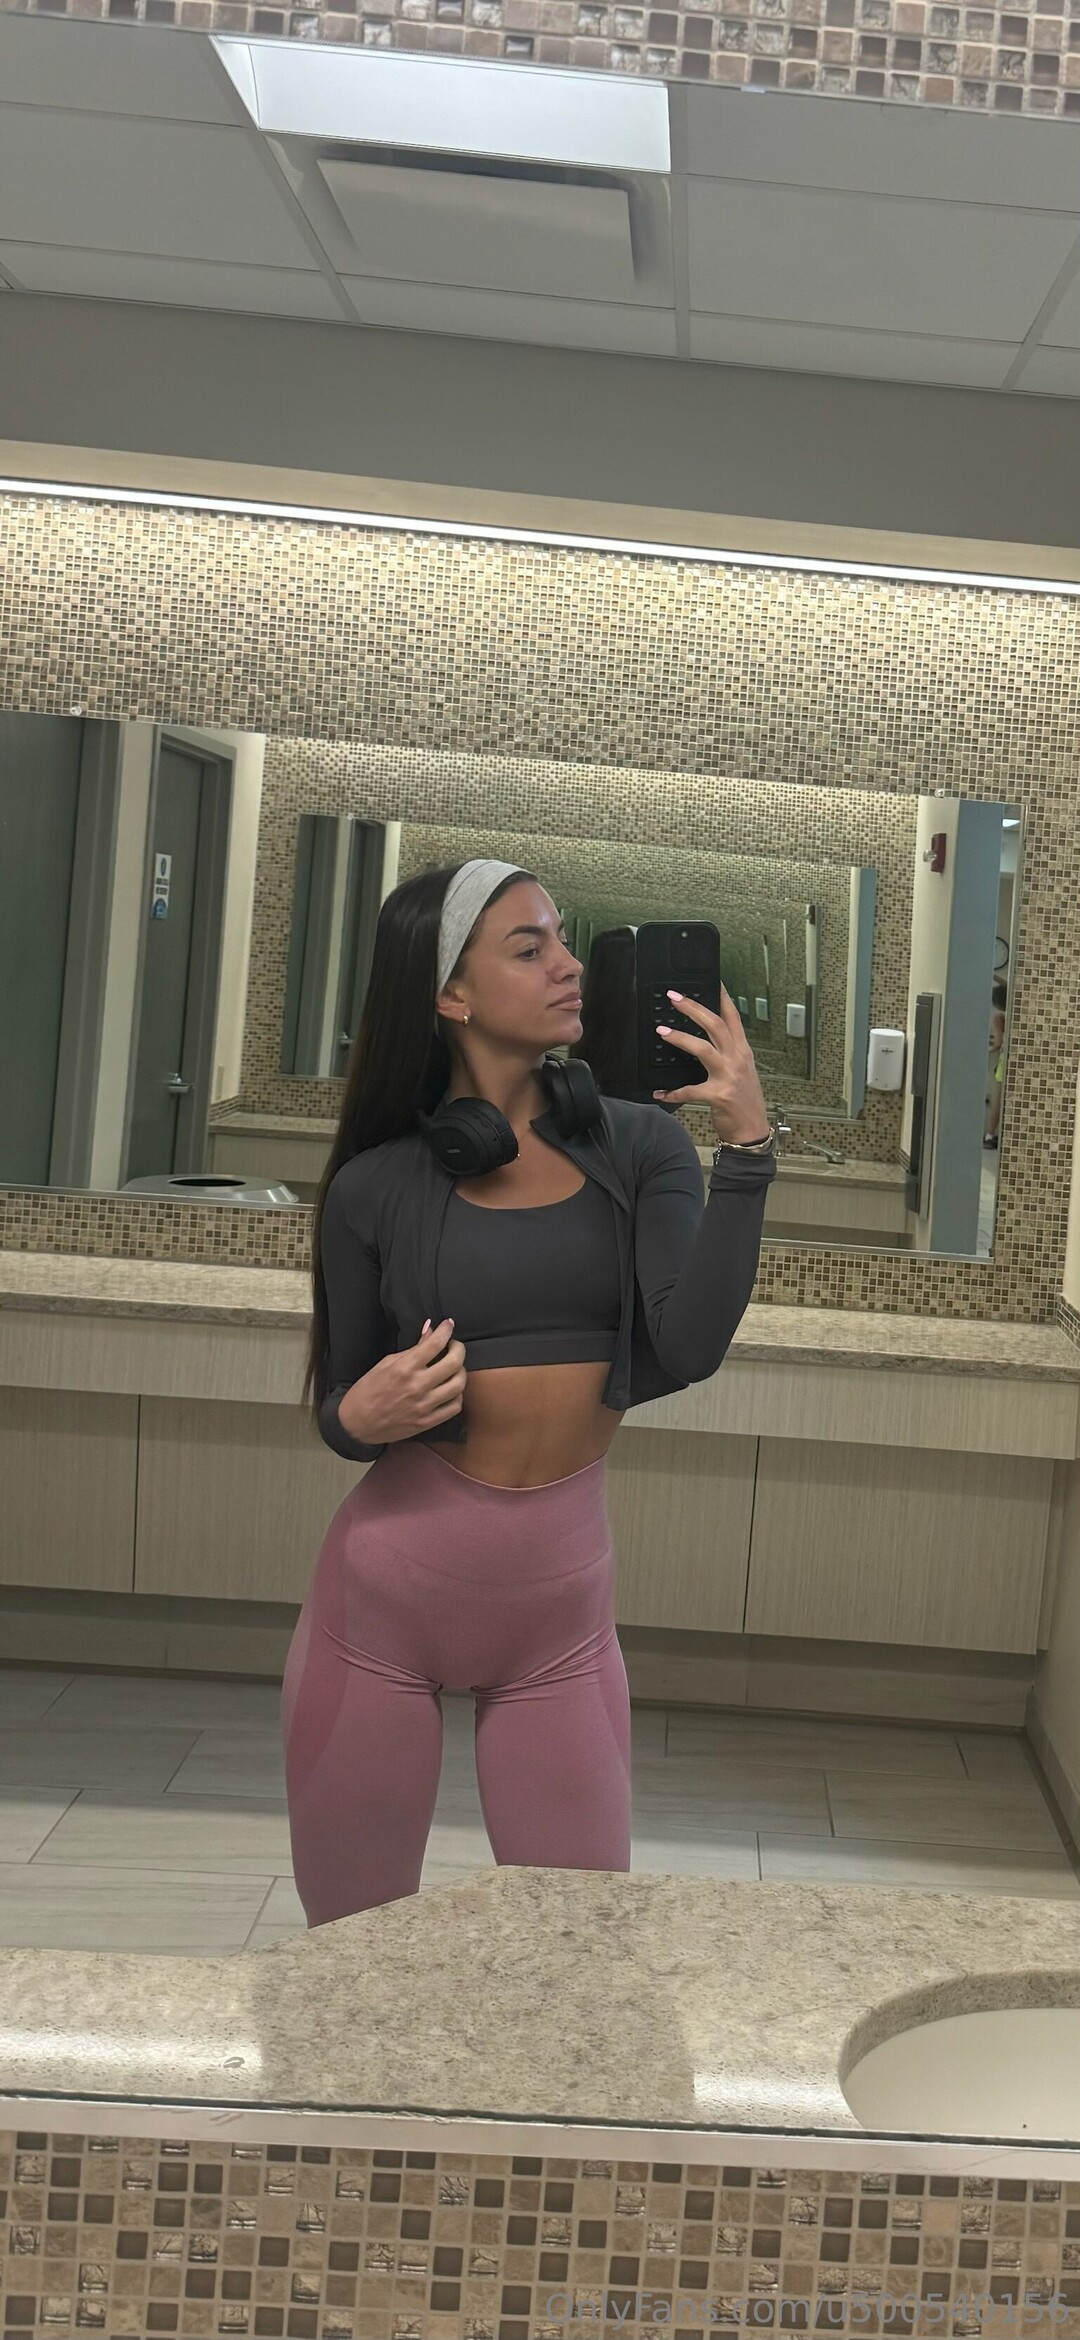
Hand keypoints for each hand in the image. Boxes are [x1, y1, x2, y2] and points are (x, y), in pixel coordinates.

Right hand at [337, 1317, 466, 1444]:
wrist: (357, 1423)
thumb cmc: (368, 1390)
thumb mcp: (385, 1363)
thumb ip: (412, 1349)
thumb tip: (429, 1331)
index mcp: (404, 1368)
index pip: (435, 1343)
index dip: (446, 1330)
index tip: (448, 1325)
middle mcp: (417, 1386)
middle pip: (454, 1363)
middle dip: (459, 1349)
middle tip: (454, 1346)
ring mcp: (424, 1406)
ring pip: (459, 1385)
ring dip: (460, 1372)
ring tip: (453, 1368)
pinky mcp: (427, 1422)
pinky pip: (454, 1407)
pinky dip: (457, 1395)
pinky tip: (450, 1390)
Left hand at [653, 986, 770, 1142]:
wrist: (752, 1131)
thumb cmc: (745, 1101)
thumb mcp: (742, 1071)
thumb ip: (728, 1053)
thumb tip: (709, 1038)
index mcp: (742, 1051)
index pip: (733, 1017)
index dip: (722, 997)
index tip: (712, 981)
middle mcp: (737, 1059)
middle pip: (715, 1025)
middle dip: (694, 1008)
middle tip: (675, 997)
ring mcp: (729, 1077)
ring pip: (703, 1049)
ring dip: (681, 1038)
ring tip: (662, 1031)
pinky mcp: (718, 1096)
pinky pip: (690, 1090)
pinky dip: (674, 1092)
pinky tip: (660, 1093)